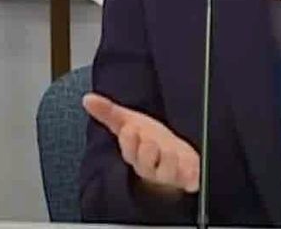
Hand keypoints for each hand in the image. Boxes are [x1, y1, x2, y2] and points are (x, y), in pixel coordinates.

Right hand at [83, 92, 199, 193]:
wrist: (177, 157)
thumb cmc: (152, 140)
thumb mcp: (131, 122)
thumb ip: (109, 112)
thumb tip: (87, 98)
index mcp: (135, 154)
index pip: (129, 150)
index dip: (129, 141)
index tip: (130, 128)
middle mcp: (151, 167)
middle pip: (144, 164)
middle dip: (146, 152)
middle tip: (149, 140)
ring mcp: (169, 174)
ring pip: (165, 173)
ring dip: (168, 162)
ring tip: (170, 151)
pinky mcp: (186, 179)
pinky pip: (188, 182)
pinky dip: (191, 179)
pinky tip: (192, 174)